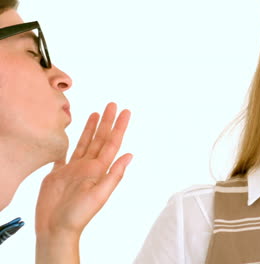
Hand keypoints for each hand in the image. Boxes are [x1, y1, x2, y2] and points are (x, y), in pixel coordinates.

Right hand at [35, 102, 131, 239]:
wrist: (56, 227)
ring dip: (91, 128)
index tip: (125, 112)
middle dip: (106, 122)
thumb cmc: (79, 214)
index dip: (119, 127)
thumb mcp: (100, 194)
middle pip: (100, 139)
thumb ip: (114, 174)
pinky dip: (67, 144)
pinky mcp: (58, 173)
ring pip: (84, 143)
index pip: (112, 143)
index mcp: (99, 169)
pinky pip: (64, 154)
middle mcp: (88, 166)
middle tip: (112, 104)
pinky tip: (69, 135)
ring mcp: (73, 169)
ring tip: (96, 113)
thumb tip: (130, 155)